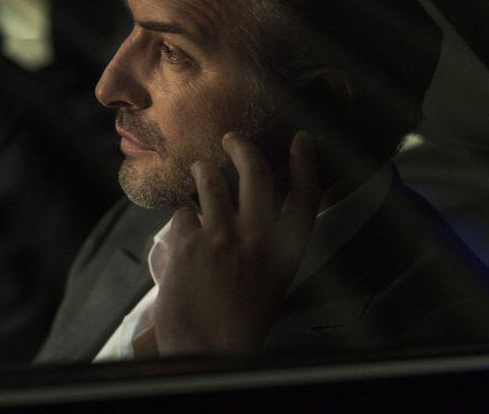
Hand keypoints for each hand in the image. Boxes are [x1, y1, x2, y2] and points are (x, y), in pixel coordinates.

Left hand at [151, 131, 319, 355]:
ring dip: (203, 170)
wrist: (206, 350)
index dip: (305, 163)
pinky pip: (183, 212)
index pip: (305, 196)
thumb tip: (258, 207)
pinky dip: (183, 217)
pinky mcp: (188, 242)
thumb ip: (268, 242)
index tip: (301, 140)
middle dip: (241, 147)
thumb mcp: (272, 280)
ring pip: (211, 180)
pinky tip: (184, 229)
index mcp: (286, 252)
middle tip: (231, 139)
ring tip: (200, 170)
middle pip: (255, 172)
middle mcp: (258, 238)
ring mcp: (222, 236)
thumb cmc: (241, 320)